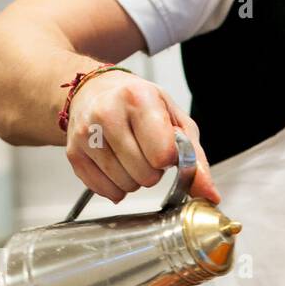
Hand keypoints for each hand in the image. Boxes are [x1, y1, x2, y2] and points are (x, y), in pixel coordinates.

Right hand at [64, 71, 218, 203]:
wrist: (93, 90)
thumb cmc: (139, 103)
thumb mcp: (175, 120)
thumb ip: (195, 158)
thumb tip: (210, 195)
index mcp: (138, 99)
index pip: (162, 155)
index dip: (168, 158)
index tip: (164, 146)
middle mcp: (107, 114)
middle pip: (145, 176)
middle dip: (152, 170)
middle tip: (145, 150)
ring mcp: (86, 135)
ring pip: (126, 187)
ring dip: (134, 178)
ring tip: (130, 154)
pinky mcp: (74, 154)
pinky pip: (106, 191)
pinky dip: (116, 186)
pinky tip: (115, 163)